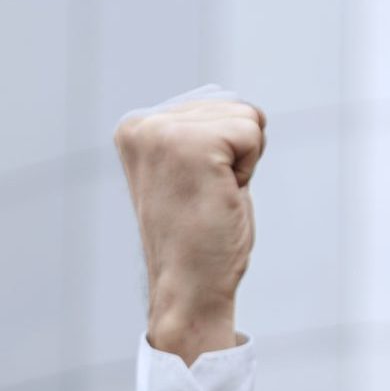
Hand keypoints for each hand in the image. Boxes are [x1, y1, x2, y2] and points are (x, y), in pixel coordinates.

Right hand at [113, 94, 266, 363]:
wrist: (189, 288)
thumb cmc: (198, 239)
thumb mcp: (191, 172)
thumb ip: (201, 133)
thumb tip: (231, 101)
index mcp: (136, 128)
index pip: (215, 107)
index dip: (224, 153)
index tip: (196, 190)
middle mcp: (141, 124)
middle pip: (233, 107)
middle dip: (236, 156)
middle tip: (207, 197)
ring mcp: (163, 133)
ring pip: (246, 119)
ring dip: (242, 164)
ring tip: (211, 198)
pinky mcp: (192, 145)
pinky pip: (253, 132)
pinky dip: (248, 170)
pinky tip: (220, 197)